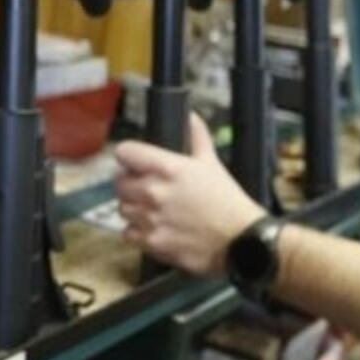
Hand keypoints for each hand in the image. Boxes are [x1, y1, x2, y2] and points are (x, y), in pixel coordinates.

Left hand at [115, 112, 266, 274]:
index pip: (125, 152)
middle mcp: (153, 191)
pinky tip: (152, 228)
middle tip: (144, 188)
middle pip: (119, 182)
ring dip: (133, 208)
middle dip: (130, 183)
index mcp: (167, 167)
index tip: (134, 162)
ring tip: (150, 210)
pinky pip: (128, 233)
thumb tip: (191, 118)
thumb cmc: (227, 201)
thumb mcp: (212, 162)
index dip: (129, 156)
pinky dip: (137, 232)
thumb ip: (197, 137)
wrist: (239, 238)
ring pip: (123, 208)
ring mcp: (150, 218)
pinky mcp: (151, 242)